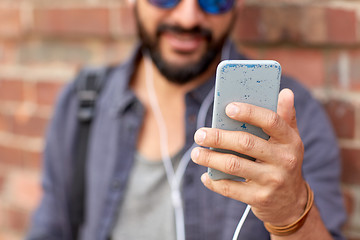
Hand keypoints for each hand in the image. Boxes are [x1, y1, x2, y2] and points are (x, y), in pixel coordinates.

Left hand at [191, 88, 307, 225]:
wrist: (291, 203)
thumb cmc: (283, 162)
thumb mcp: (290, 140)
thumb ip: (285, 117)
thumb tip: (285, 92)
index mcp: (290, 140)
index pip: (270, 121)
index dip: (249, 112)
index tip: (228, 108)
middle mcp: (284, 160)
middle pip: (245, 143)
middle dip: (218, 137)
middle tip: (199, 134)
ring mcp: (272, 180)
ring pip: (234, 165)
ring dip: (210, 159)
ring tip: (195, 154)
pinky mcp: (259, 198)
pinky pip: (231, 188)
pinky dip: (214, 182)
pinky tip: (205, 176)